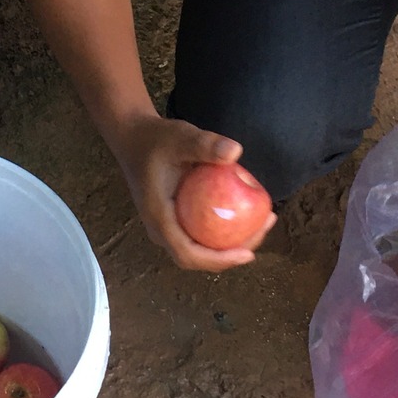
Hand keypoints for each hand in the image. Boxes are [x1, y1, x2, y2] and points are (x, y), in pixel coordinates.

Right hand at [107, 115, 275, 271]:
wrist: (134, 139)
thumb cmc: (156, 139)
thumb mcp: (180, 137)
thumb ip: (204, 144)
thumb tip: (235, 151)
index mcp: (159, 219)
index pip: (188, 255)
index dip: (219, 260)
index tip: (247, 254)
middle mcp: (162, 230)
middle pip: (199, 258)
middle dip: (234, 253)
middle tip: (263, 229)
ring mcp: (168, 228)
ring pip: (201, 249)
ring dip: (232, 244)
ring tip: (263, 221)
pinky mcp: (175, 221)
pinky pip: (202, 235)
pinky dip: (225, 230)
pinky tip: (247, 213)